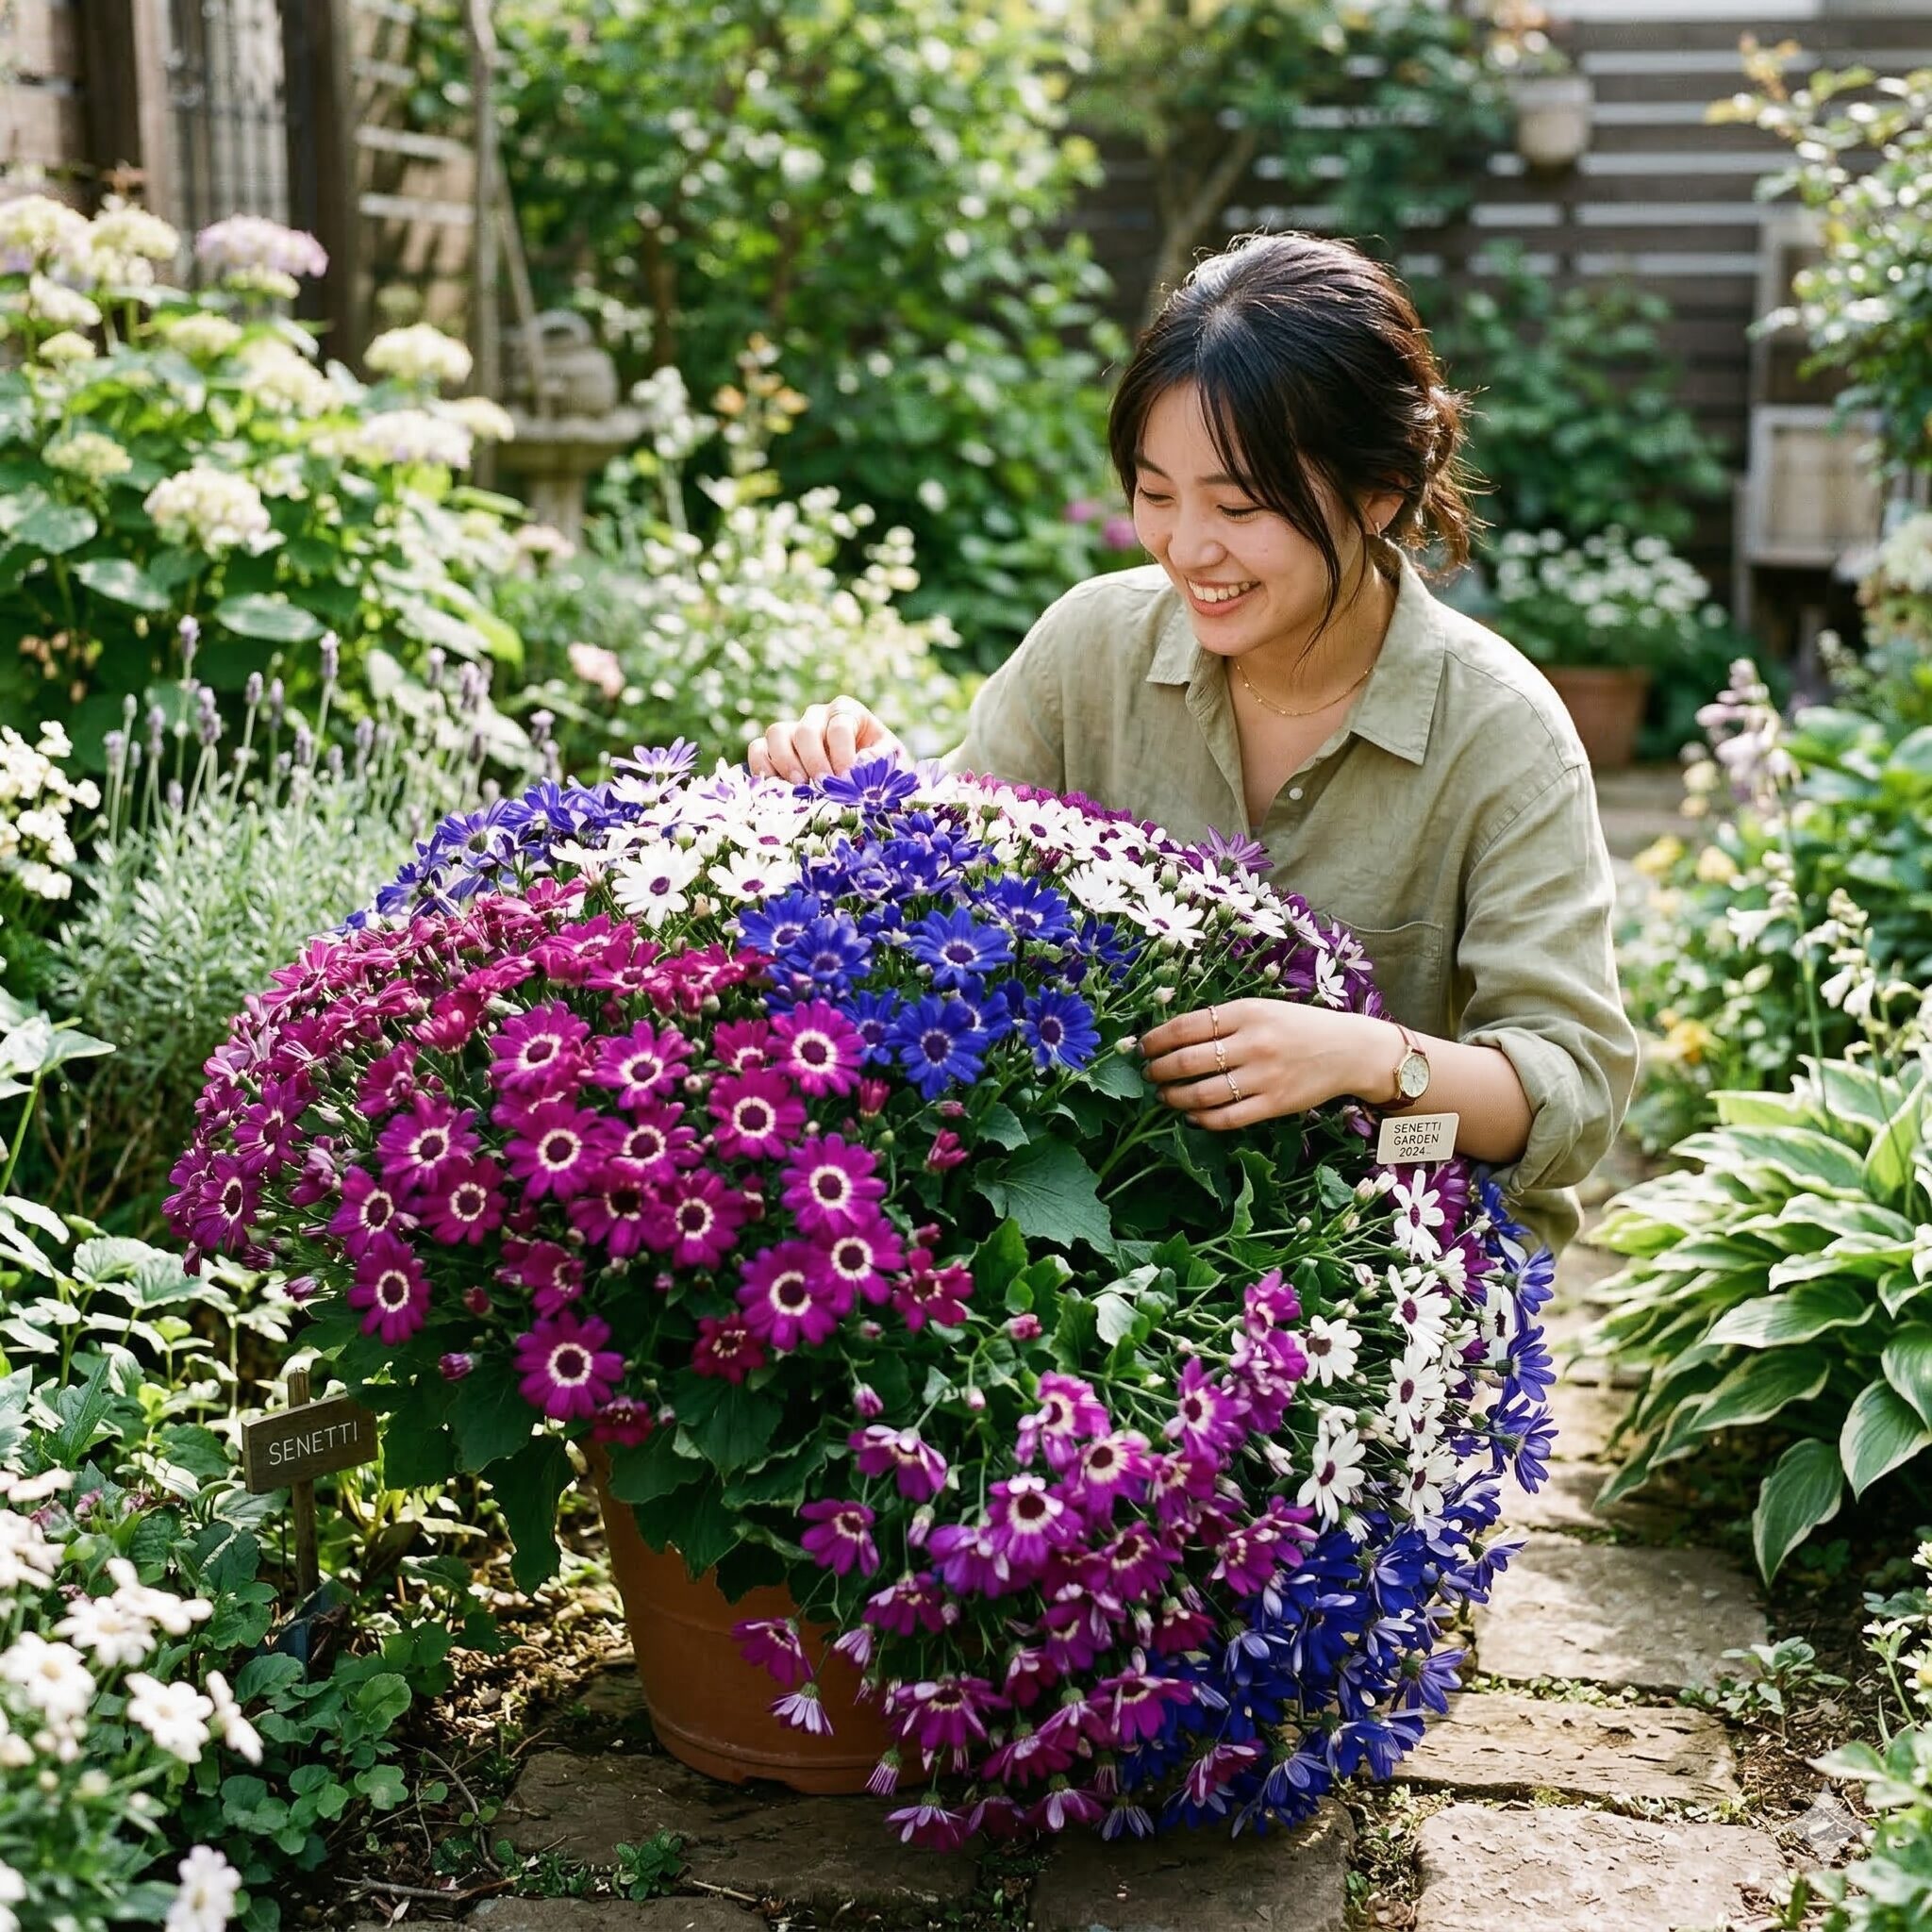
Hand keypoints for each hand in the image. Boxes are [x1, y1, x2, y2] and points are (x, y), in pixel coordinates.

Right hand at [746, 697, 906, 781]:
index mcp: (847, 712)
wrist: (863, 781)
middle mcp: (816, 716)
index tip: (847, 778)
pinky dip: (762, 768)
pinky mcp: (774, 748)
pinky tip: (777, 790)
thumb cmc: (879, 767)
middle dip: (814, 762)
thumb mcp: (891, 761)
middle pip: (806, 731)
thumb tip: (859, 762)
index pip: (839, 726)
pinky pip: (758, 749)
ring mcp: (792, 730)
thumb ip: (881, 759)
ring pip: (777, 734)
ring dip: (786, 764)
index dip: (842, 754)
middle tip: (822, 787)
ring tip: (801, 788)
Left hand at [1138, 999, 1390, 1129]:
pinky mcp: (1274, 1104)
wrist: (1349, 1049)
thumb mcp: (1261, 1009)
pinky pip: (1227, 1118)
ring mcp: (1264, 1076)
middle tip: (1148, 1073)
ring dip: (1174, 1097)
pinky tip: (1191, 1114)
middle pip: (1187, 1061)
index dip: (1156, 1040)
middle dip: (1158, 1070)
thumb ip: (1222, 1020)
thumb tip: (1172, 1036)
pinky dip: (1201, 1119)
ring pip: (1202, 1093)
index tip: (1143, 1048)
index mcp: (1246, 1012)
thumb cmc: (1298, 1026)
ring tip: (1164, 1095)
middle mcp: (1253, 1043)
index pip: (1186, 1027)